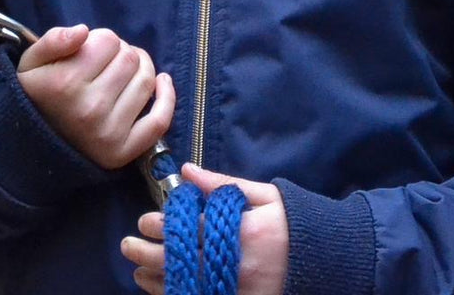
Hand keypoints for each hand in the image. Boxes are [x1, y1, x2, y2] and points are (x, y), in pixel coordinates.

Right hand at [16, 25, 174, 169]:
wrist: (31, 148)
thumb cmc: (36, 97)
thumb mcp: (30, 63)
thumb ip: (52, 40)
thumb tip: (83, 31)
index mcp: (64, 84)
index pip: (108, 40)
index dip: (102, 39)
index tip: (91, 49)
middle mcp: (89, 109)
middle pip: (130, 58)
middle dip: (121, 52)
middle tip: (108, 61)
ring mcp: (108, 133)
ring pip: (146, 81)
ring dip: (142, 68)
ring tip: (127, 70)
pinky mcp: (122, 152)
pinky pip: (158, 121)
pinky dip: (167, 98)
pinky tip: (162, 82)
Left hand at [120, 163, 289, 294]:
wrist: (324, 260)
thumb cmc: (291, 223)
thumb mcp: (264, 195)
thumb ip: (222, 184)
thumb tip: (186, 170)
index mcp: (243, 231)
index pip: (193, 230)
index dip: (164, 226)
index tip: (146, 220)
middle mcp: (237, 265)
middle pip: (182, 262)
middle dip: (149, 254)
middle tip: (129, 245)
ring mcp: (238, 291)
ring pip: (186, 289)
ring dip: (156, 281)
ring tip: (137, 272)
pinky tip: (162, 290)